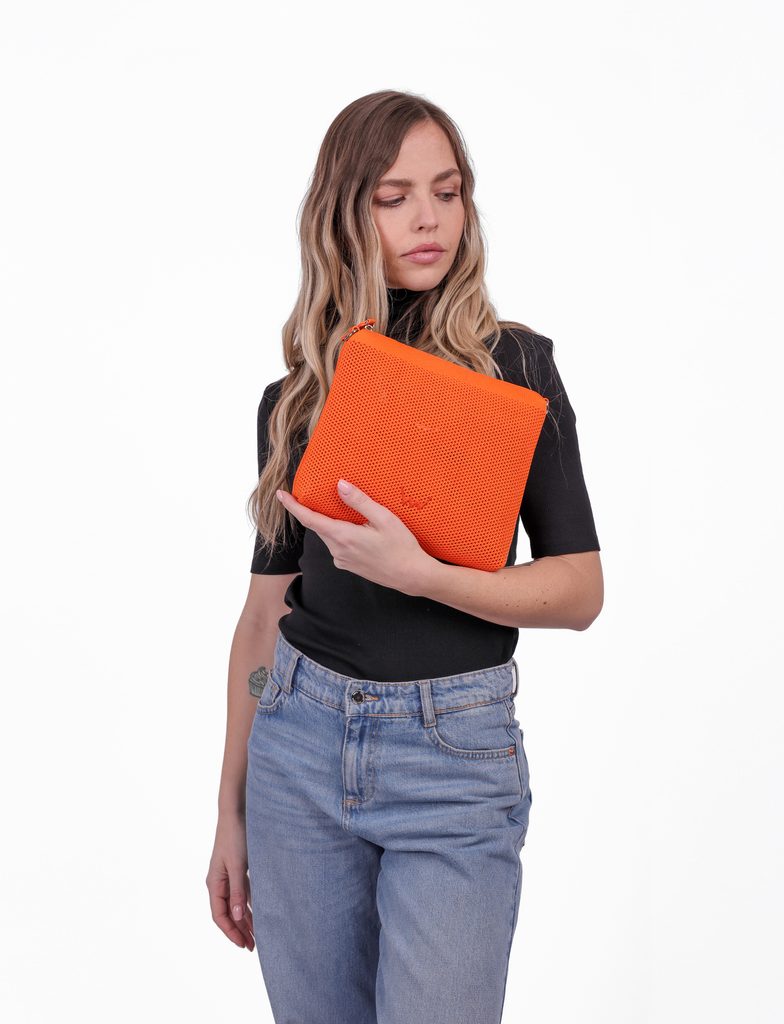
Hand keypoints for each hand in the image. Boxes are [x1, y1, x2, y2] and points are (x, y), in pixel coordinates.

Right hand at [206, 814, 254, 950]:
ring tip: (257, 934)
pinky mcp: (238, 868)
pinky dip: (250, 903)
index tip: (244, 945)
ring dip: (246, 919)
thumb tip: (237, 917)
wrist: (236, 812)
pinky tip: (259, 912)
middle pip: (227, 913)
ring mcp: (228, 875)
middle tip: (253, 947)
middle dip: (239, 930)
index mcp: (214, 883)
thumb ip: (238, 891)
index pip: (219, 916)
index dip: (231, 932)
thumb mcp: (238, 866)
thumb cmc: (235, 836)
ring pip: (236, 904)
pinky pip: (243, 892)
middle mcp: (219, 882)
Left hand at [276, 479, 432, 595]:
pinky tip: (357, 529)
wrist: (411, 576)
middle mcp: (337, 550)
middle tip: (316, 494)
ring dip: (331, 523)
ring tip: (344, 511)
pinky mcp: (348, 565)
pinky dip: (340, 533)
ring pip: (329, 535)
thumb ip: (359, 502)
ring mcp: (342, 560)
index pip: (310, 519)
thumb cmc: (401, 547)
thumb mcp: (384, 519)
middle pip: (318, 526)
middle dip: (314, 511)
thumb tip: (340, 485)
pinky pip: (337, 545)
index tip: (280, 495)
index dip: (293, 506)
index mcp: (343, 537)